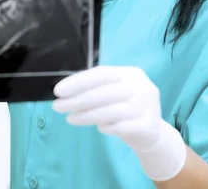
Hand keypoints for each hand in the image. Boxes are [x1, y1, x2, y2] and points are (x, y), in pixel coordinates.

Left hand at [52, 65, 185, 180]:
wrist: (150, 133)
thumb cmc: (124, 109)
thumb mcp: (112, 93)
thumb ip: (93, 90)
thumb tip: (63, 93)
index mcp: (130, 73)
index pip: (101, 74)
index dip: (78, 82)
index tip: (58, 91)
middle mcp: (142, 86)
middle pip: (104, 92)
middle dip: (77, 100)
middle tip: (57, 107)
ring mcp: (148, 106)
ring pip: (112, 110)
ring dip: (86, 115)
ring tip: (70, 118)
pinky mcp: (149, 126)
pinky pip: (122, 127)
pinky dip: (107, 127)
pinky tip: (99, 128)